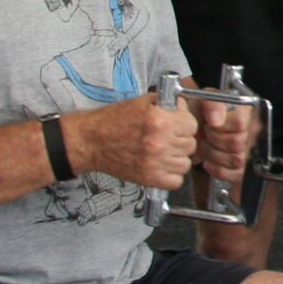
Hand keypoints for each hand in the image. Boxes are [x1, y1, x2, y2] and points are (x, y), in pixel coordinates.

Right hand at [64, 97, 195, 190]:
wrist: (91, 141)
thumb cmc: (113, 120)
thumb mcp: (142, 102)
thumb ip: (167, 104)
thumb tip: (183, 108)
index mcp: (159, 121)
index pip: (191, 124)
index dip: (184, 122)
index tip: (177, 123)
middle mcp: (159, 143)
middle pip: (190, 144)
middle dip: (182, 139)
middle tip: (169, 137)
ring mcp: (154, 163)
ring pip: (186, 163)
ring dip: (178, 157)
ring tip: (165, 151)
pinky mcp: (148, 179)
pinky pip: (176, 181)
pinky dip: (172, 175)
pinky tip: (162, 165)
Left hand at [196, 95, 256, 184]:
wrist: (192, 128)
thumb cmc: (199, 113)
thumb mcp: (203, 99)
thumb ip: (212, 103)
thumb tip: (217, 119)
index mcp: (246, 111)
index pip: (240, 123)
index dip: (220, 127)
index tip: (210, 124)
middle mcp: (252, 130)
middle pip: (237, 144)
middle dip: (215, 141)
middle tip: (207, 134)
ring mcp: (249, 150)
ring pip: (237, 160)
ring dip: (215, 155)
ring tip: (208, 146)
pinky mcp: (243, 168)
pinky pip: (236, 174)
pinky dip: (219, 169)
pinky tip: (210, 161)